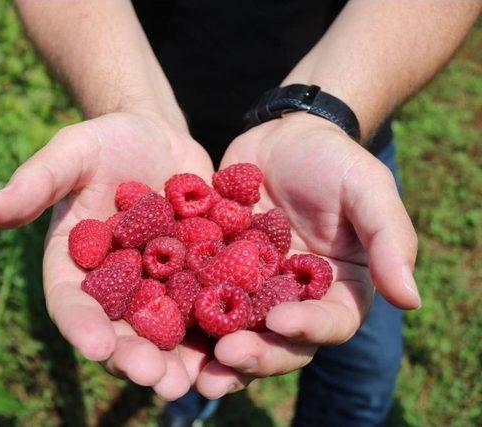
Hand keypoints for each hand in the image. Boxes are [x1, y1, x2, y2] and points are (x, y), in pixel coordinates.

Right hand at [0, 111, 213, 399]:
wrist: (158, 138)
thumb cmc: (106, 142)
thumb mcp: (72, 154)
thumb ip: (36, 182)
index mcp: (76, 268)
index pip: (71, 305)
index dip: (82, 328)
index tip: (97, 347)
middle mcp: (115, 288)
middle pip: (122, 332)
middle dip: (139, 359)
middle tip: (159, 381)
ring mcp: (159, 288)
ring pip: (168, 333)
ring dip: (182, 361)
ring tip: (201, 382)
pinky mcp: (198, 279)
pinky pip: (210, 310)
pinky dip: (222, 331)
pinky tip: (242, 347)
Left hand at [194, 113, 420, 397]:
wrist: (282, 136)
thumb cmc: (333, 160)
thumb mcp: (367, 188)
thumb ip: (390, 238)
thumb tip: (411, 299)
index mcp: (336, 290)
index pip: (328, 323)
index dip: (307, 328)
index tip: (281, 322)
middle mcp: (293, 299)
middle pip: (277, 341)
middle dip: (254, 354)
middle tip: (226, 357)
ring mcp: (250, 290)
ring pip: (234, 330)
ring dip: (214, 351)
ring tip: (192, 366)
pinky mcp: (215, 274)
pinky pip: (197, 297)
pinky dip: (181, 312)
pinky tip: (158, 319)